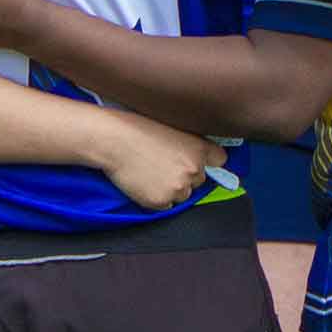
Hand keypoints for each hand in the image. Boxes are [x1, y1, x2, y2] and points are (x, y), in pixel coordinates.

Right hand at [95, 112, 227, 211]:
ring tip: (148, 172)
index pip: (220, 159)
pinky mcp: (162, 202)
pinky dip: (155, 197)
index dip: (207, 160)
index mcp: (198, 148)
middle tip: (161, 163)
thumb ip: (188, 143)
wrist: (112, 140)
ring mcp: (179, 188)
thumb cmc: (136, 127)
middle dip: (184, 175)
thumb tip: (197, 157)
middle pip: (198, 180)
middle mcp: (194, 170)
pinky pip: (164, 205)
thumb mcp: (170, 126)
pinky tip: (142, 182)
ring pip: (182, 195)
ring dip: (170, 189)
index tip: (197, 159)